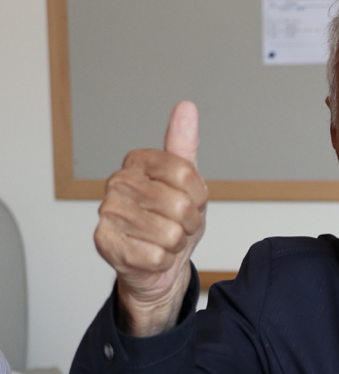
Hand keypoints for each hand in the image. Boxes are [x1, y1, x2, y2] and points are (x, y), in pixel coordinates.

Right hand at [94, 101, 207, 335]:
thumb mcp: (188, 185)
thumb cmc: (172, 222)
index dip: (198, 197)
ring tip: (164, 241)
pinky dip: (163, 262)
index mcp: (137, 162)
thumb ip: (184, 147)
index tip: (191, 202)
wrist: (156, 267)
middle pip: (180, 206)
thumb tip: (186, 106)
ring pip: (170, 234)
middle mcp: (118, 183)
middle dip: (189, 224)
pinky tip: (152, 256)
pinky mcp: (106, 243)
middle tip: (177, 227)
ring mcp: (109, 212)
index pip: (185, 172)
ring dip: (176, 245)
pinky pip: (157, 256)